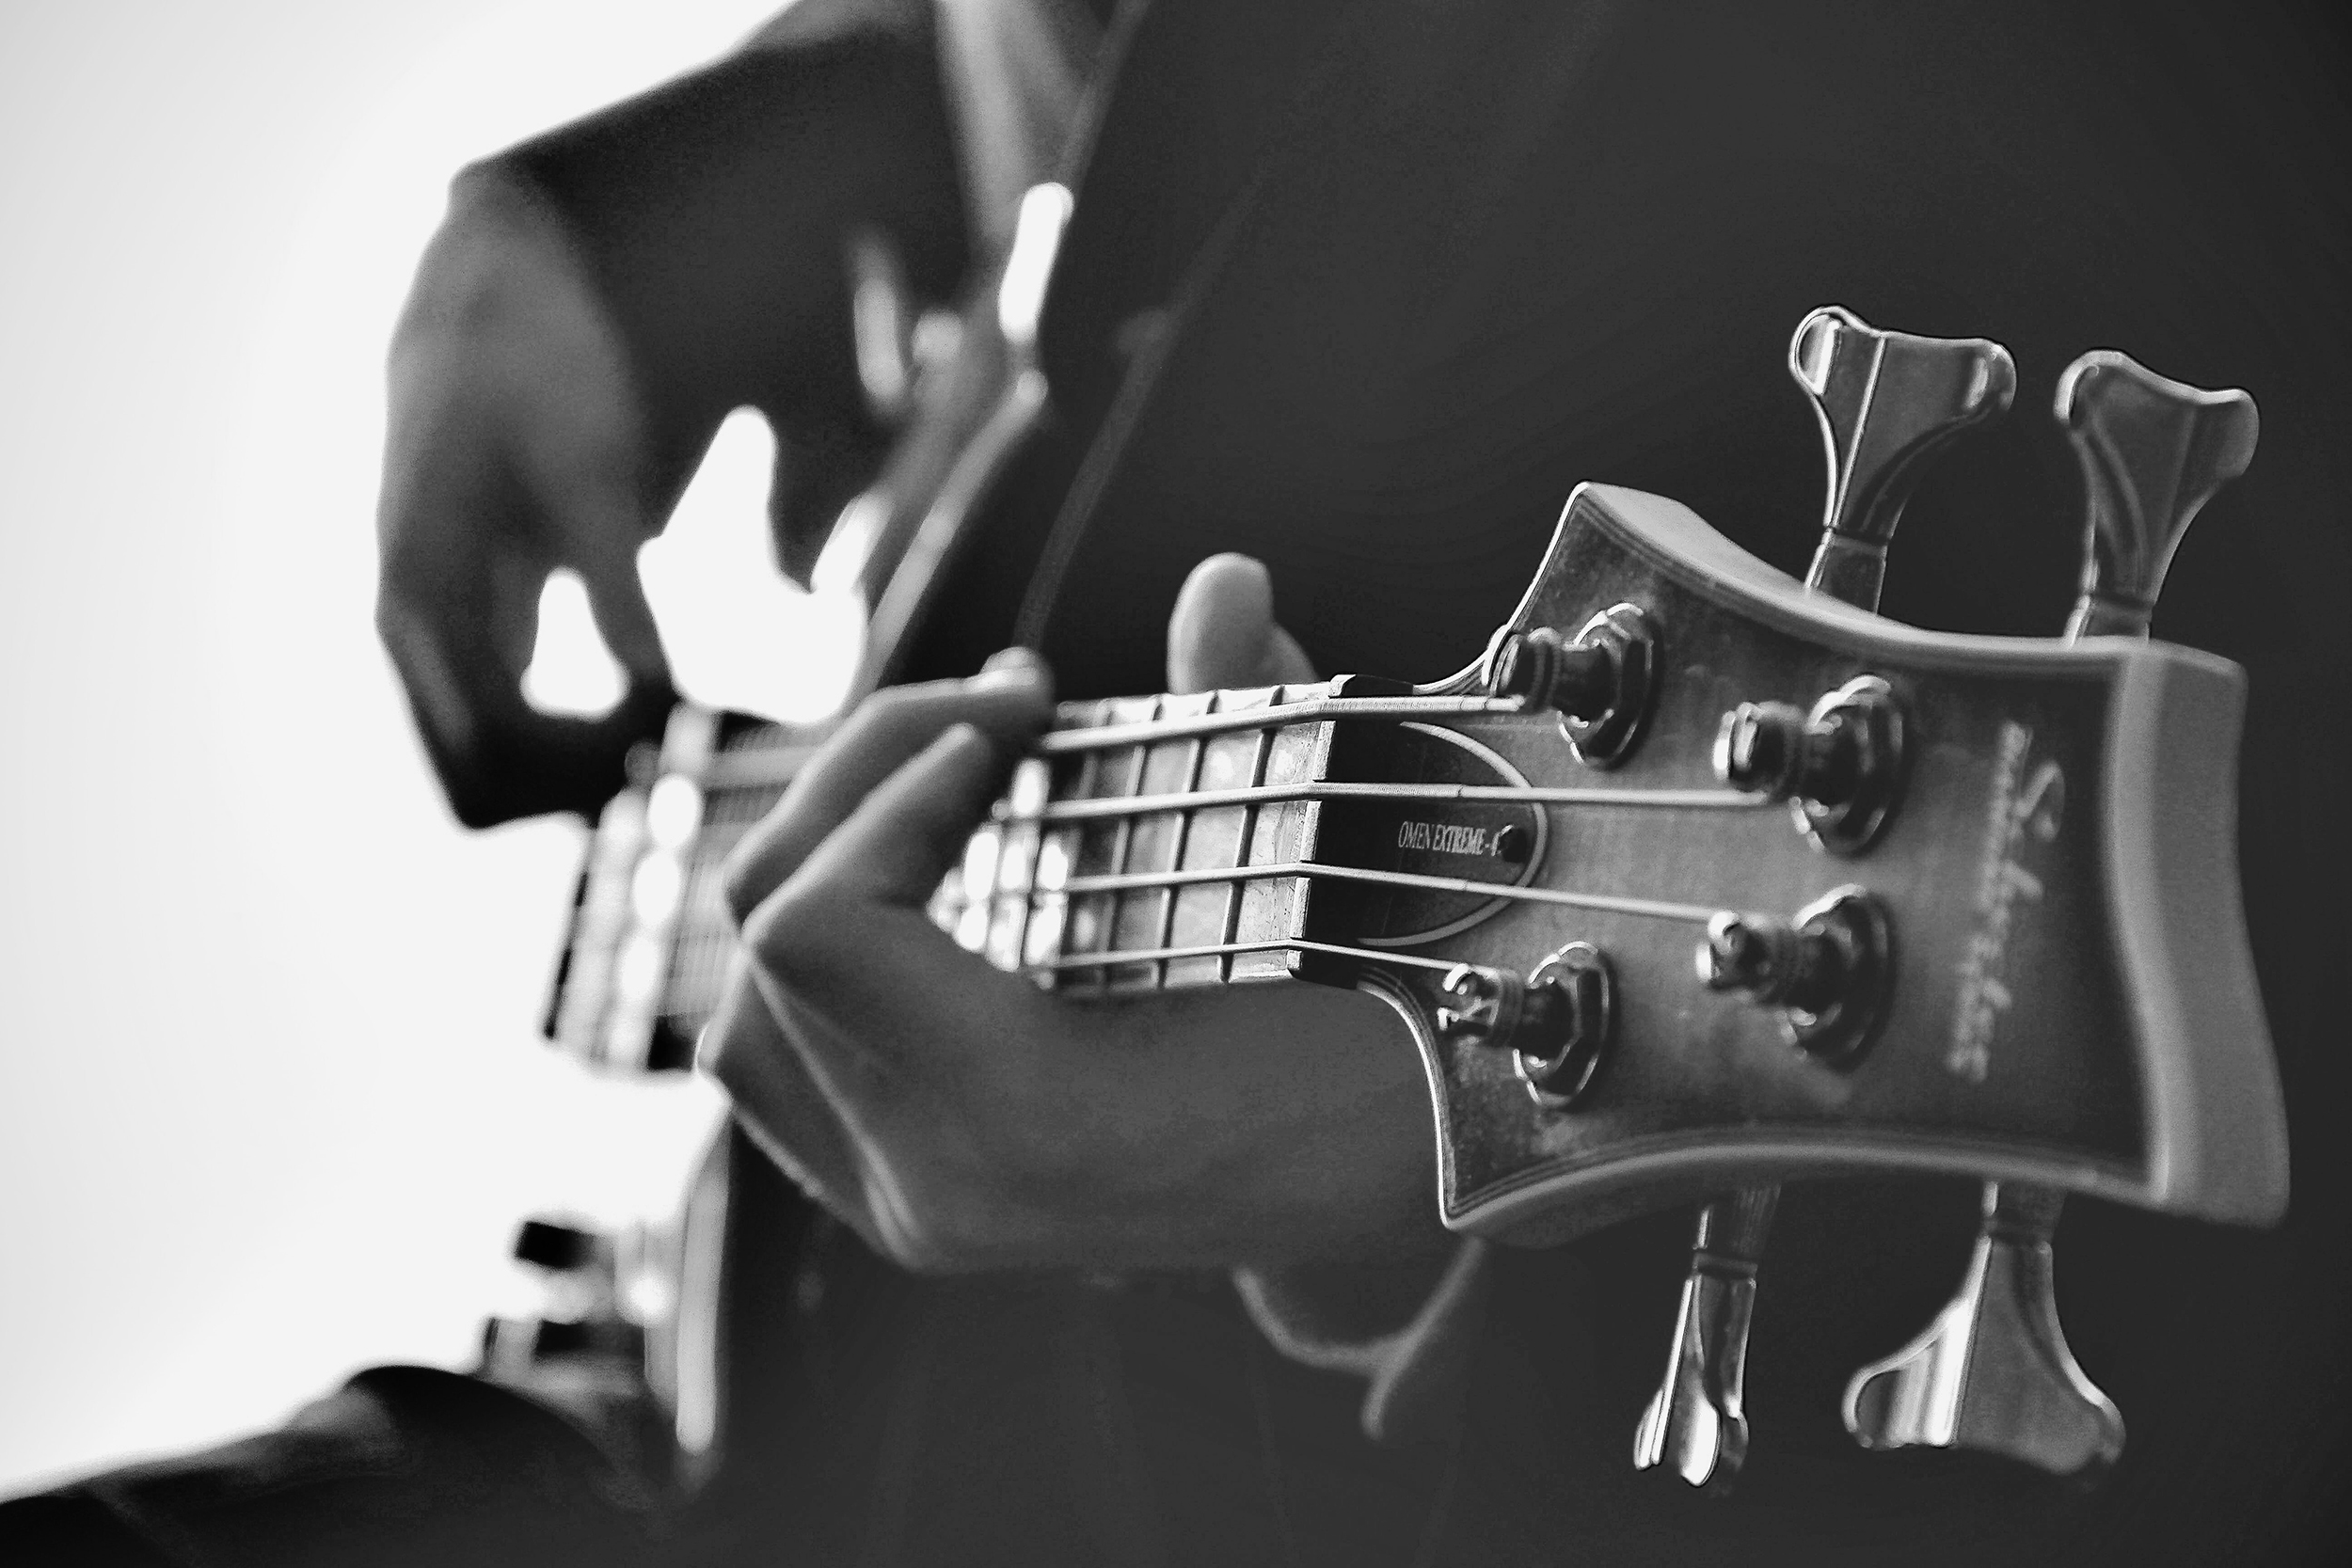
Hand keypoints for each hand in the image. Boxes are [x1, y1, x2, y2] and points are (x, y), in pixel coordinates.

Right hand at [375, 169, 675, 826]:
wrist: (485, 307)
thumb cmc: (538, 371)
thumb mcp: (590, 467)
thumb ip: (616, 583)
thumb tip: (660, 694)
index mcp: (422, 600)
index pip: (492, 754)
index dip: (588, 760)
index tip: (673, 714)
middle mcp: (410, 635)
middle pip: (477, 789)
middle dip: (576, 783)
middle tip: (674, 731)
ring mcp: (430, 638)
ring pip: (487, 768)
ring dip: (576, 768)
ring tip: (669, 714)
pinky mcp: (468, 631)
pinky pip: (505, 729)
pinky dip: (573, 737)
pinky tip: (651, 697)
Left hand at [701, 555, 1447, 1271]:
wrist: (1412, 1185)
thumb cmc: (1399, 1038)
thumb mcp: (1342, 884)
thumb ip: (1266, 724)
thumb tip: (1223, 582)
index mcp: (1025, 1129)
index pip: (816, 932)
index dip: (894, 781)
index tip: (1026, 711)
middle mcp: (939, 1193)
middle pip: (767, 946)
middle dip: (867, 779)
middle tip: (1007, 706)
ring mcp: (915, 1211)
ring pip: (747, 1017)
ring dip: (834, 862)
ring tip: (957, 781)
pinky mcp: (910, 1199)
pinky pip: (787, 1065)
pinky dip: (827, 952)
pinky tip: (933, 873)